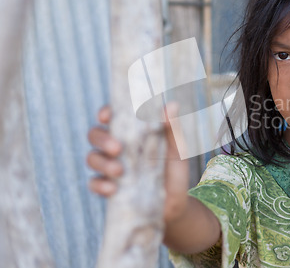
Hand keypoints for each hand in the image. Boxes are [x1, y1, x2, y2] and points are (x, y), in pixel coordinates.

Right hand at [87, 103, 189, 222]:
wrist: (175, 204)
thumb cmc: (174, 171)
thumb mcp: (177, 150)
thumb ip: (172, 129)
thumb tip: (173, 105)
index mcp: (130, 132)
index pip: (111, 116)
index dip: (105, 112)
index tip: (106, 116)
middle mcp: (116, 147)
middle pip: (95, 135)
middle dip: (102, 139)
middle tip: (117, 148)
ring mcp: (109, 167)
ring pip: (92, 158)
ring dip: (102, 163)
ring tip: (118, 171)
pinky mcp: (108, 188)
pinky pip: (93, 183)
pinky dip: (99, 185)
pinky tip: (112, 189)